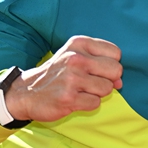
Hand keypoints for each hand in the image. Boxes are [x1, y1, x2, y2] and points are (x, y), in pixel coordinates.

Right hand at [4, 36, 123, 122]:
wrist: (27, 91)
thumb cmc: (57, 73)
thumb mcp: (75, 56)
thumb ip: (101, 63)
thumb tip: (120, 82)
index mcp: (78, 43)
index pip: (116, 53)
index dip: (110, 65)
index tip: (96, 69)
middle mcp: (75, 58)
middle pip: (116, 70)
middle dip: (108, 80)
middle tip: (91, 82)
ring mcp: (72, 78)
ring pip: (107, 89)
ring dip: (97, 93)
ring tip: (80, 90)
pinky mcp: (69, 98)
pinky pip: (95, 103)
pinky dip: (88, 104)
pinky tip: (75, 99)